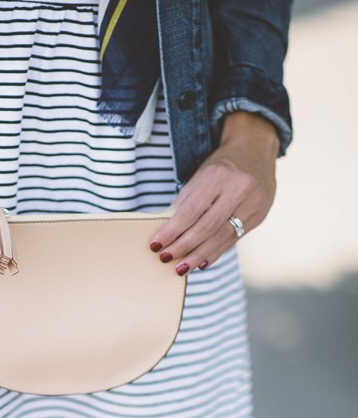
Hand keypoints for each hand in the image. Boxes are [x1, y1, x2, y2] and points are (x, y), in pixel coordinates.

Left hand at [149, 111, 279, 274]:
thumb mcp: (201, 175)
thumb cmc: (222, 164)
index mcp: (219, 176)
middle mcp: (239, 189)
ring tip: (182, 268)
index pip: (190, 211)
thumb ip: (185, 201)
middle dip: (184, 246)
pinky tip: (202, 262)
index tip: (156, 245)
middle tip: (166, 258)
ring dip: (199, 256)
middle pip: (207, 227)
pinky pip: (234, 239)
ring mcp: (254, 203)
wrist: (256, 150)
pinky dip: (216, 252)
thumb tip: (167, 230)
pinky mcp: (260, 215)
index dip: (172, 231)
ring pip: (222, 237)